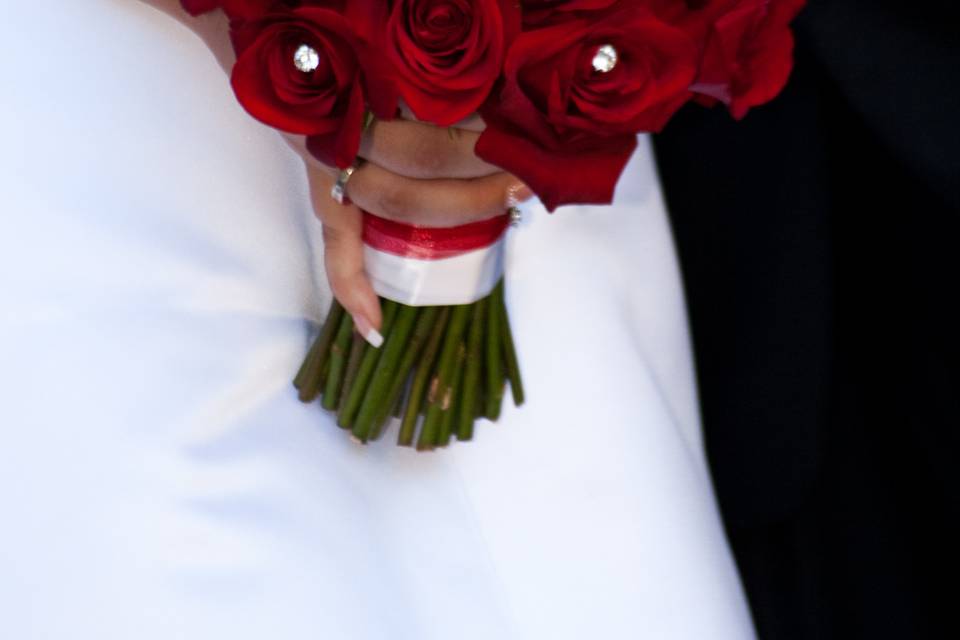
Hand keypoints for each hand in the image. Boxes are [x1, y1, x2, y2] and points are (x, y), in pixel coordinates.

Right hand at [142, 1, 532, 343]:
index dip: (488, 146)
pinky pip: (333, 245)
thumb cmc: (336, 24)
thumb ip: (440, 55)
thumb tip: (513, 81)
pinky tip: (376, 326)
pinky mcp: (318, 184)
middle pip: (426, 164)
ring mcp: (329, 160)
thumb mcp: (396, 31)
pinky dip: (352, 287)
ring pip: (395, 204)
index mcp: (365, 83)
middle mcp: (346, 126)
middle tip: (531, 177)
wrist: (259, 18)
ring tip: (508, 209)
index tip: (531, 150)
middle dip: (486, 180)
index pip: (438, 127)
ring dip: (457, 216)